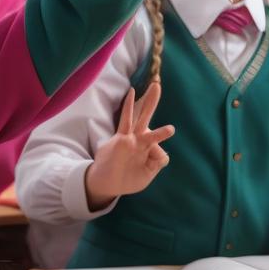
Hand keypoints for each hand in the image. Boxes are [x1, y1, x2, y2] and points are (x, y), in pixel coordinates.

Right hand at [84, 83, 174, 211]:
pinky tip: (132, 93)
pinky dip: (129, 107)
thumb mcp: (148, 173)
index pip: (157, 143)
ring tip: (157, 86)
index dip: (158, 152)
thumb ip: (157, 161)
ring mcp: (130, 138)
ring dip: (148, 103)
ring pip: (140, 116)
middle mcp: (136, 139)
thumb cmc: (127, 179)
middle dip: (152, 102)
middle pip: (145, 117)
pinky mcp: (122, 138)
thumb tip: (160, 148)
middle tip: (157, 85)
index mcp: (144, 148)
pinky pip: (127, 121)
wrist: (107, 184)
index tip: (152, 162)